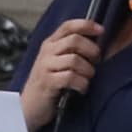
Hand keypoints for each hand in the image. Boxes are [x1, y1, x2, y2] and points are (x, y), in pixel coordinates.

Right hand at [17, 17, 109, 131]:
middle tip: (96, 62)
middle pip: (75, 40)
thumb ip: (72, 50)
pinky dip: (82, 83)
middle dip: (92, 50)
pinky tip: (81, 88)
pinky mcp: (47, 82)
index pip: (68, 26)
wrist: (30, 106)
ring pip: (75, 59)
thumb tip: (97, 43)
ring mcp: (45, 66)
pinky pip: (71, 77)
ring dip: (88, 70)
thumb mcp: (57, 62)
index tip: (101, 30)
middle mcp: (47, 52)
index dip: (86, 25)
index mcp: (50, 44)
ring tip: (87, 78)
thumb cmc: (49, 83)